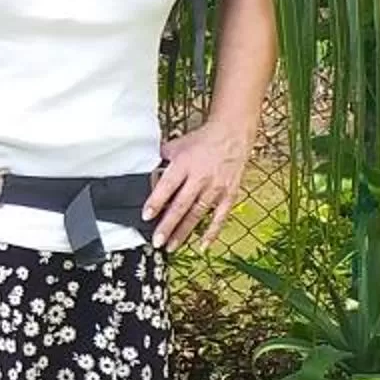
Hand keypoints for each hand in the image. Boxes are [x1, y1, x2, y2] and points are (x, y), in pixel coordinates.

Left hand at [146, 119, 256, 249]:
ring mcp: (215, 188)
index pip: (167, 186)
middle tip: (157, 241)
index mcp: (184, 164)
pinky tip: (202, 245)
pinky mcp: (229, 194)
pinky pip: (220, 217)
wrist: (232, 134)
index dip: (156, 202)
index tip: (146, 217)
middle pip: (181, 205)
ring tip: (171, 246)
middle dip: (168, 225)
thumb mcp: (177, 145)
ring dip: (184, 232)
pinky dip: (212, 232)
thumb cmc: (202, 140)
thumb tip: (148, 173)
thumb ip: (162, 160)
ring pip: (197, 214)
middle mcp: (200, 177)